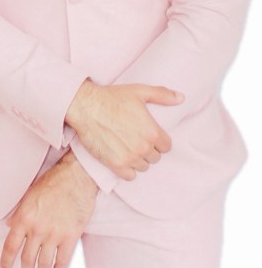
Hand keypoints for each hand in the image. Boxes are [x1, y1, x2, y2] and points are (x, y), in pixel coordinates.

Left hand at [0, 152, 97, 267]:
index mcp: (24, 217)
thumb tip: (11, 227)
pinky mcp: (71, 236)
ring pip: (44, 264)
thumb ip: (19, 213)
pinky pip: (63, 261)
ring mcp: (55, 234)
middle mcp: (37, 228)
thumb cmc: (52, 183)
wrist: (76, 177)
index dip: (6, 261)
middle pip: (27, 259)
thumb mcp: (29, 195)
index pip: (10, 247)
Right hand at [65, 79, 183, 180]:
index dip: (158, 140)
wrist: (86, 107)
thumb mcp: (139, 91)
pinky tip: (122, 157)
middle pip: (155, 158)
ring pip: (143, 167)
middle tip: (136, 138)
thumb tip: (181, 98)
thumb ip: (162, 95)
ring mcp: (130, 158)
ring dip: (138, 159)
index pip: (166, 146)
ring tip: (128, 147)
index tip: (148, 134)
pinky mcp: (115, 165)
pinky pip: (130, 176)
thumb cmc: (112, 97)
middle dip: (148, 150)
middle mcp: (143, 148)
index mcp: (152, 131)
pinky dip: (127, 169)